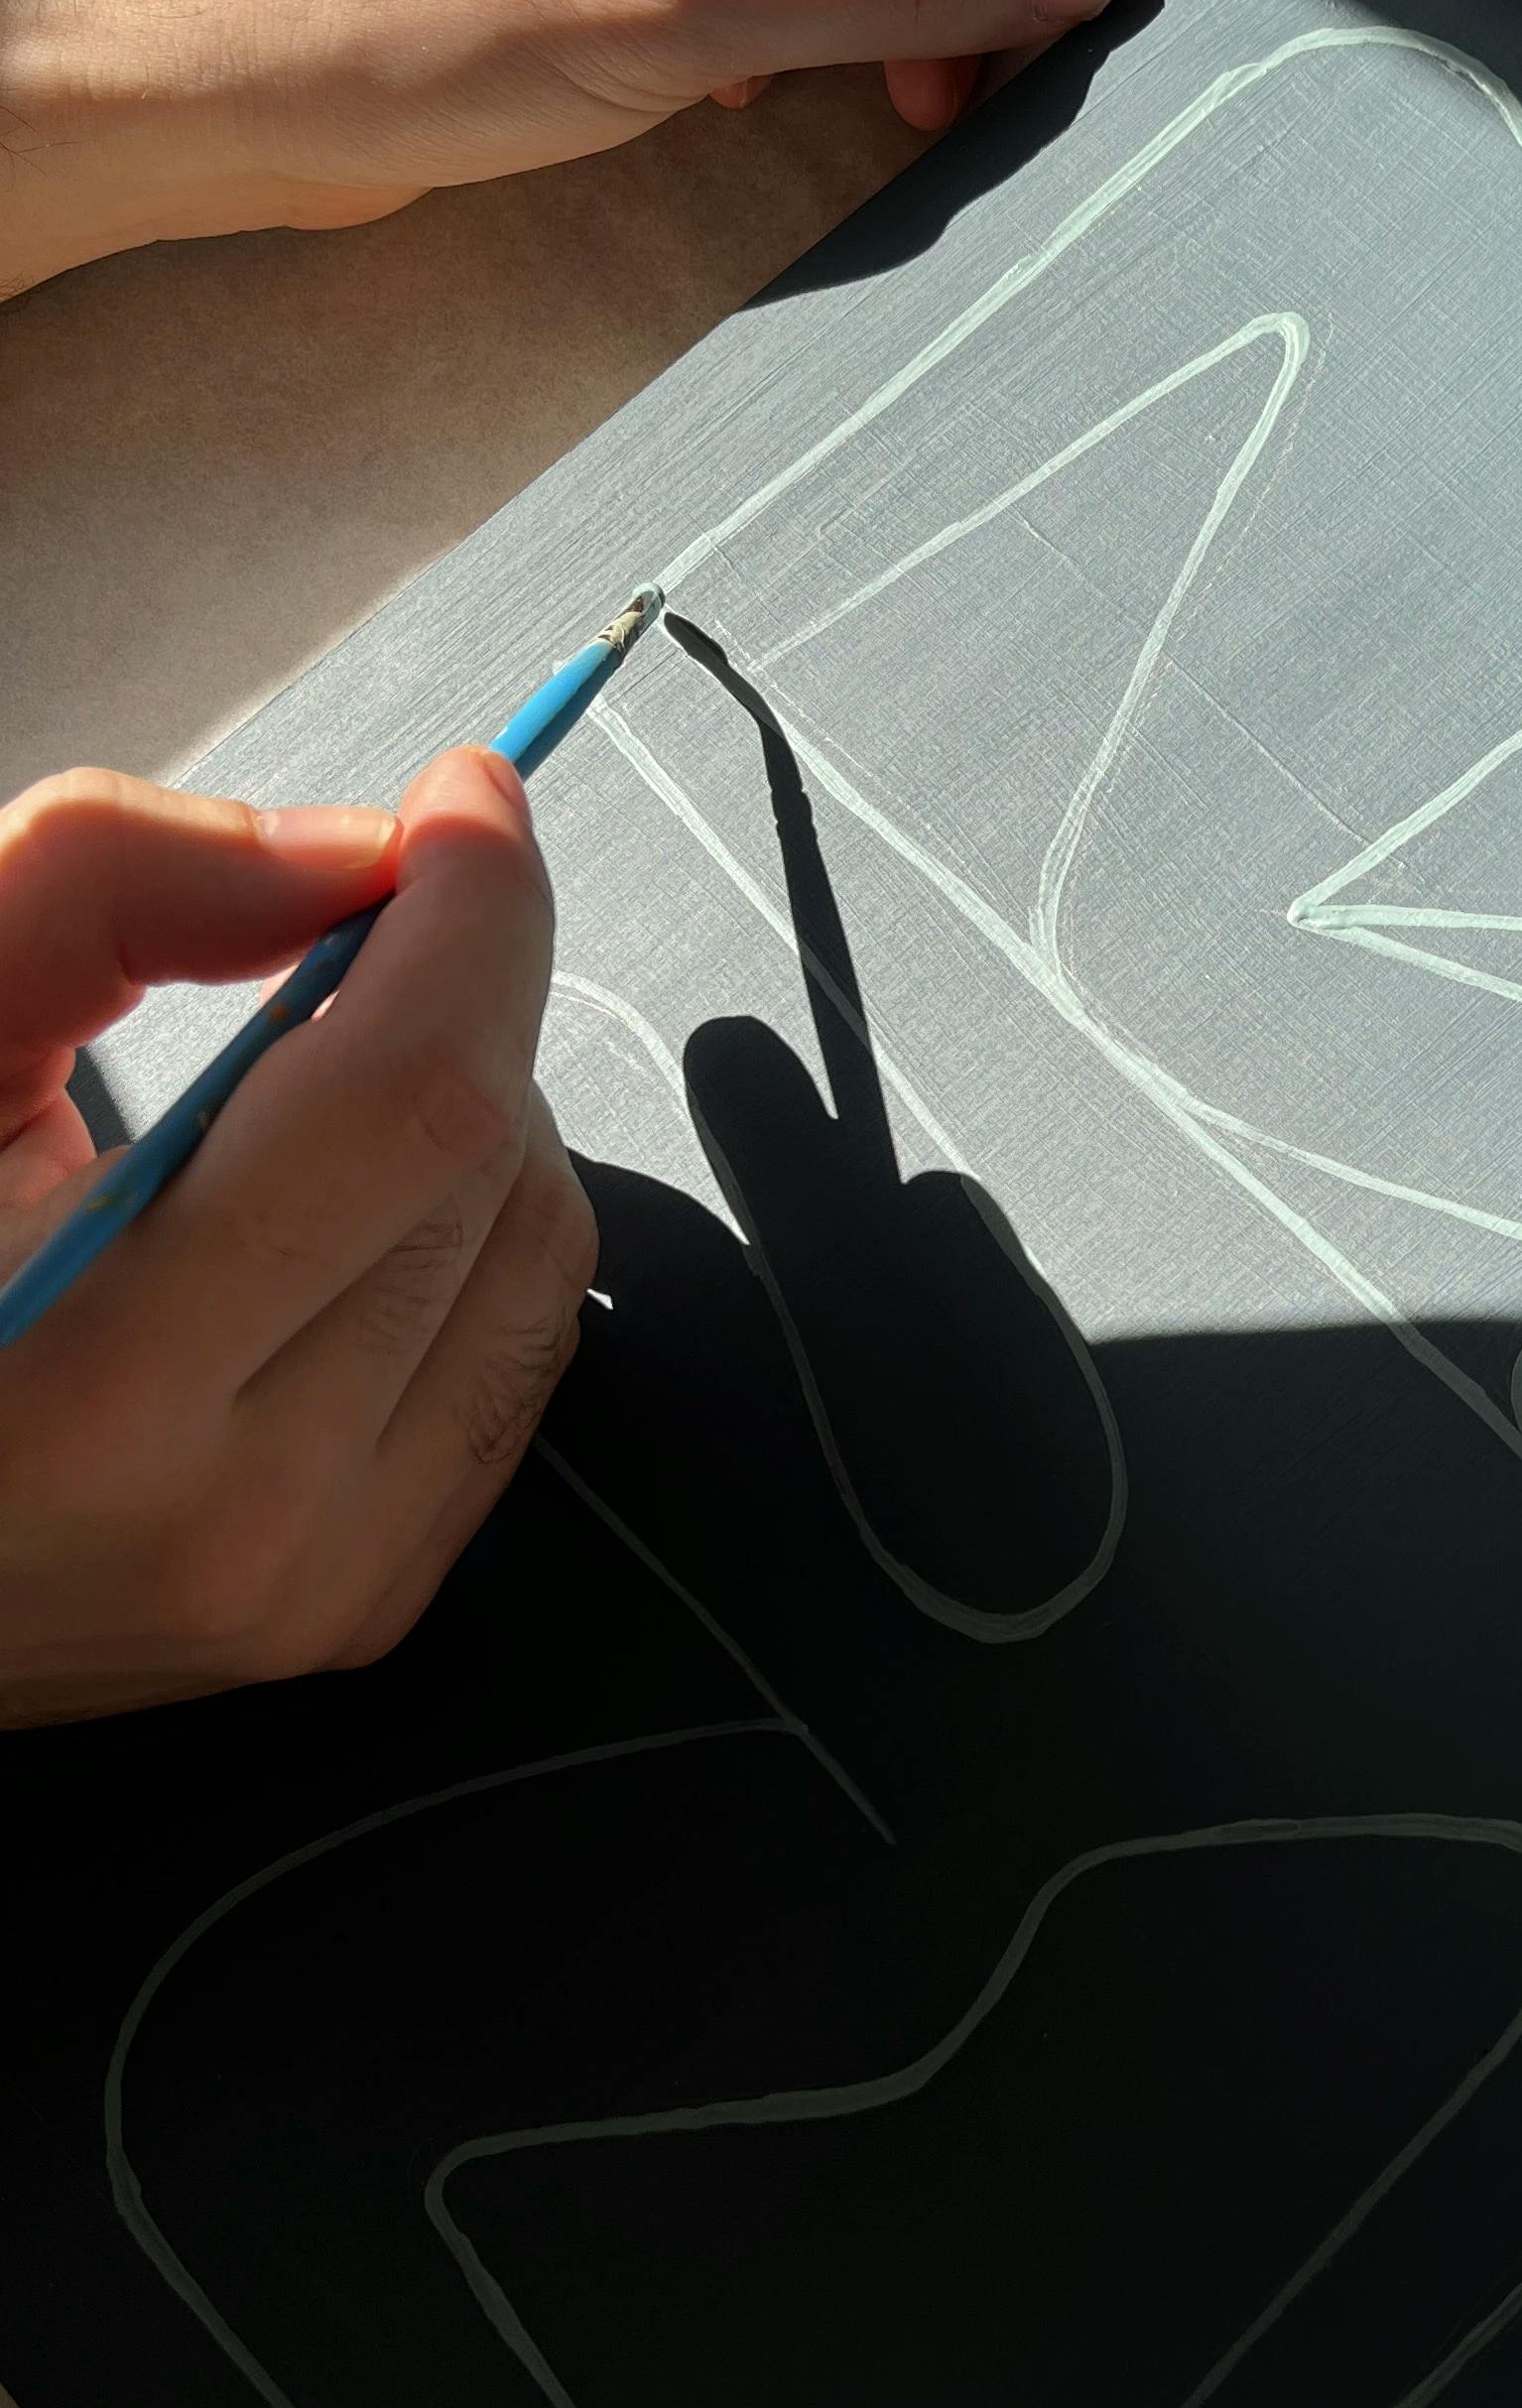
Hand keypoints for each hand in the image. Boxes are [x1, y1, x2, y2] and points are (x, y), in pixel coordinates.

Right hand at [0, 756, 593, 1721]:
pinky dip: (470, 1236)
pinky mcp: (365, 1610)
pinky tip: (346, 1205)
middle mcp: (241, 1515)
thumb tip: (352, 851)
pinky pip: (519, 1363)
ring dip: (479, 1115)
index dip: (470, 917)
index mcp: (94, 1385)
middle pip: (487, 1167)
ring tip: (331, 1073)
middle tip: (363, 923)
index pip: (409, 1104)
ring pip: (541, 1262)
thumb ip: (101, 894)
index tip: (466, 797)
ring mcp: (322, 1585)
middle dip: (462, 995)